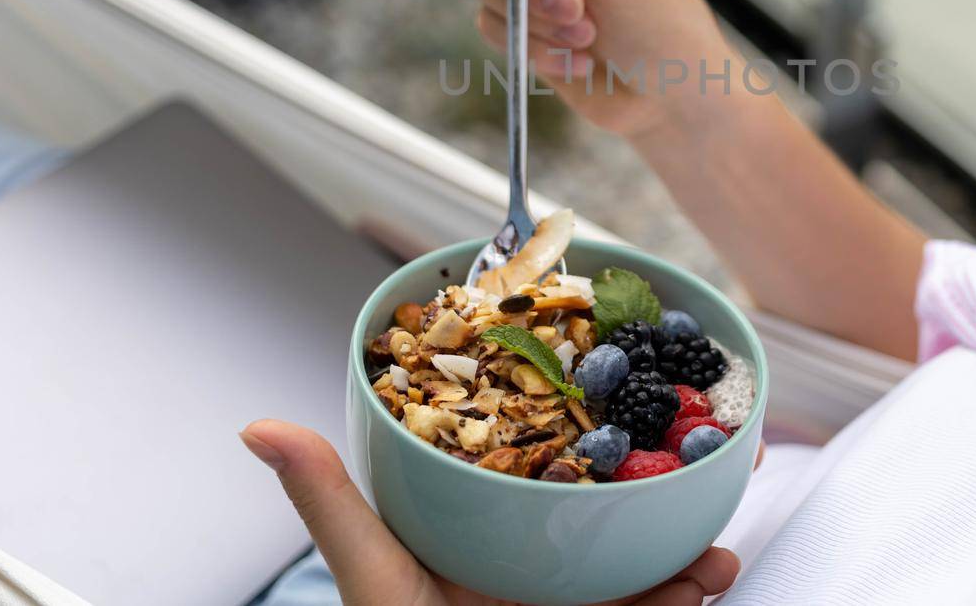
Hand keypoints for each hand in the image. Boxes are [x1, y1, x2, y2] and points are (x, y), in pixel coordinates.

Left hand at [240, 419, 740, 605]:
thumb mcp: (369, 571)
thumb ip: (329, 501)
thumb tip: (259, 426)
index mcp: (484, 519)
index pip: (541, 454)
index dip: (589, 422)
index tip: (624, 390)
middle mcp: (536, 550)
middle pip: (612, 502)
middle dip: (664, 482)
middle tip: (701, 460)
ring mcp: (572, 594)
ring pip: (647, 557)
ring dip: (691, 552)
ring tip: (716, 554)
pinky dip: (686, 595)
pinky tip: (702, 587)